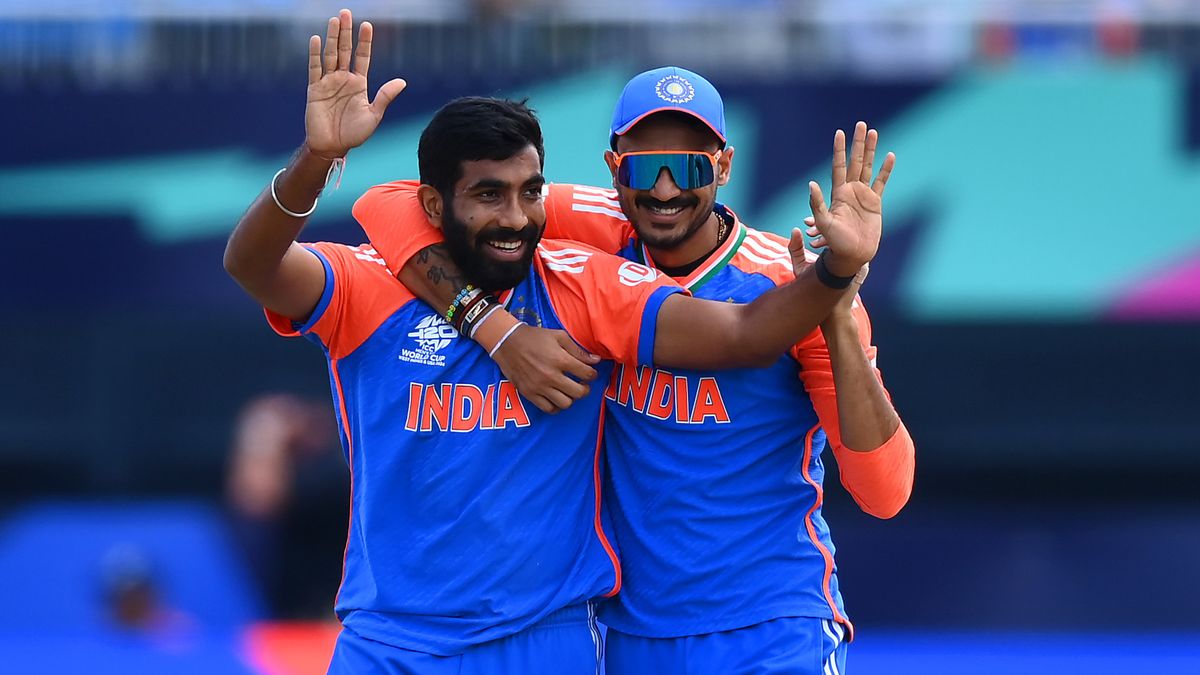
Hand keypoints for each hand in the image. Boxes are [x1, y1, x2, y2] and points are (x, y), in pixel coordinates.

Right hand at [305, 9, 406, 159]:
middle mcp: (343, 79)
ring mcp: (328, 82)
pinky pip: (314, 68)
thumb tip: (402, 81)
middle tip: (346, 12)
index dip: (365, 42)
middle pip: (344, 50)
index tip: (368, 25)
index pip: (362, 57)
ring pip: (330, 55)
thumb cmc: (354, 134)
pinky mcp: (314, 89)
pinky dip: (315, 54)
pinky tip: (316, 40)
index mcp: (359, 83)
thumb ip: (385, 96)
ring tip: (334, 20)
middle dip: (346, 32)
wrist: (333, 147)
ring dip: (331, 38)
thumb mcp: (374, 115)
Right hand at [491, 326, 600, 413]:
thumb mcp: (559, 336)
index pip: (587, 373)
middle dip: (585, 389)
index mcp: (560, 359)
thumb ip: (578, 350)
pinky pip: (548, 409)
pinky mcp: (529, 394)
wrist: (507, 342)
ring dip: (571, 398)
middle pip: (579, 392)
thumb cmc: (535, 337)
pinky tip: (556, 398)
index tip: (590, 373)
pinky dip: (556, 406)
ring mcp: (539, 387)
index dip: (593, 374)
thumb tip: (596, 360)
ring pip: (565, 403)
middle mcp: (551, 376)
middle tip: (582, 384)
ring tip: (569, 391)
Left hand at [805, 121, 894, 276]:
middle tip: (861, 124)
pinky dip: (886, 169)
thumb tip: (811, 183)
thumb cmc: (835, 242)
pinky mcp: (875, 203)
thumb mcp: (823, 223)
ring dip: (871, 150)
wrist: (852, 255)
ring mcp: (863, 195)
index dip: (839, 150)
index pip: (838, 166)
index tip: (839, 133)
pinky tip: (890, 155)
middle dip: (858, 143)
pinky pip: (881, 182)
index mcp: (837, 193)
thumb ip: (817, 204)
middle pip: (855, 161)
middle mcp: (850, 190)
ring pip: (868, 167)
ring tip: (874, 132)